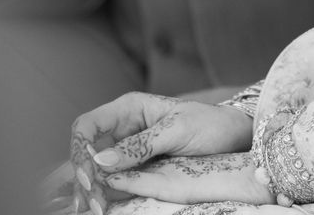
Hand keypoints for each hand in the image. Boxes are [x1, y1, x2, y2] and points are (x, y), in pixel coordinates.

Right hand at [69, 93, 253, 206]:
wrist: (233, 135)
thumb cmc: (209, 124)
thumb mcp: (176, 131)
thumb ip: (140, 145)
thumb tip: (101, 161)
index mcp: (129, 108)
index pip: (88, 126)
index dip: (81, 150)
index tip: (88, 177)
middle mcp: (123, 127)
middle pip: (87, 151)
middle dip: (82, 177)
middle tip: (88, 204)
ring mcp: (128, 148)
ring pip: (95, 169)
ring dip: (89, 190)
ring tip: (92, 209)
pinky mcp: (136, 167)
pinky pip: (111, 180)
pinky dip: (102, 194)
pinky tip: (100, 207)